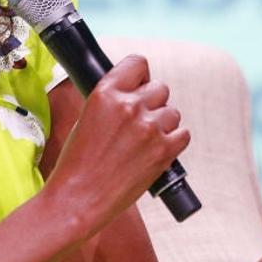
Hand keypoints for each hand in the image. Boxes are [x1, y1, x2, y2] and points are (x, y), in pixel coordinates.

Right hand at [43, 55, 189, 237]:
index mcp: (106, 93)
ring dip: (163, 124)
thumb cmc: (77, 162)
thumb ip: (113, 101)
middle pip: (160, 88)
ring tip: (144, 142)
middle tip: (139, 123)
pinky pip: (183, 134)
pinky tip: (156, 151)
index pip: (138, 63)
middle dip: (152, 103)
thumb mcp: (87, 117)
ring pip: (173, 112)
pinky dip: (173, 142)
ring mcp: (149, 128)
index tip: (139, 86)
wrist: (79, 198)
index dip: (141, 76)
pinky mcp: (163, 151)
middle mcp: (129, 106)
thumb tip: (136, 93)